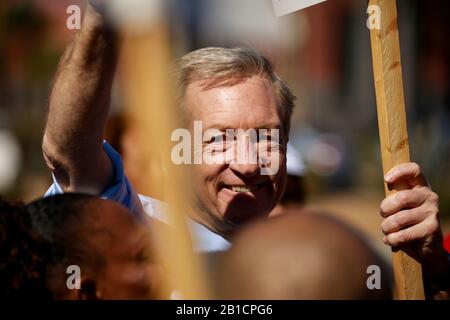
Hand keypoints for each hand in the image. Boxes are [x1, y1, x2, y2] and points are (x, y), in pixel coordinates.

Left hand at [380, 162, 449, 276]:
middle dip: (385, 209)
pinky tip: (389, 240)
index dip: (399, 171)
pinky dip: (391, 239)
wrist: (424, 248)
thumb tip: (387, 181)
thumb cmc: (406, 223)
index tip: (386, 180)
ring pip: (399, 218)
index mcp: (420, 187)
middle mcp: (430, 197)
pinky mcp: (432, 229)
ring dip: (386, 227)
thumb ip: (393, 196)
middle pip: (401, 197)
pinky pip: (404, 234)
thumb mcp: (399, 207)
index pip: (414, 170)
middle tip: (383, 215)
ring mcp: (432, 212)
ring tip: (386, 230)